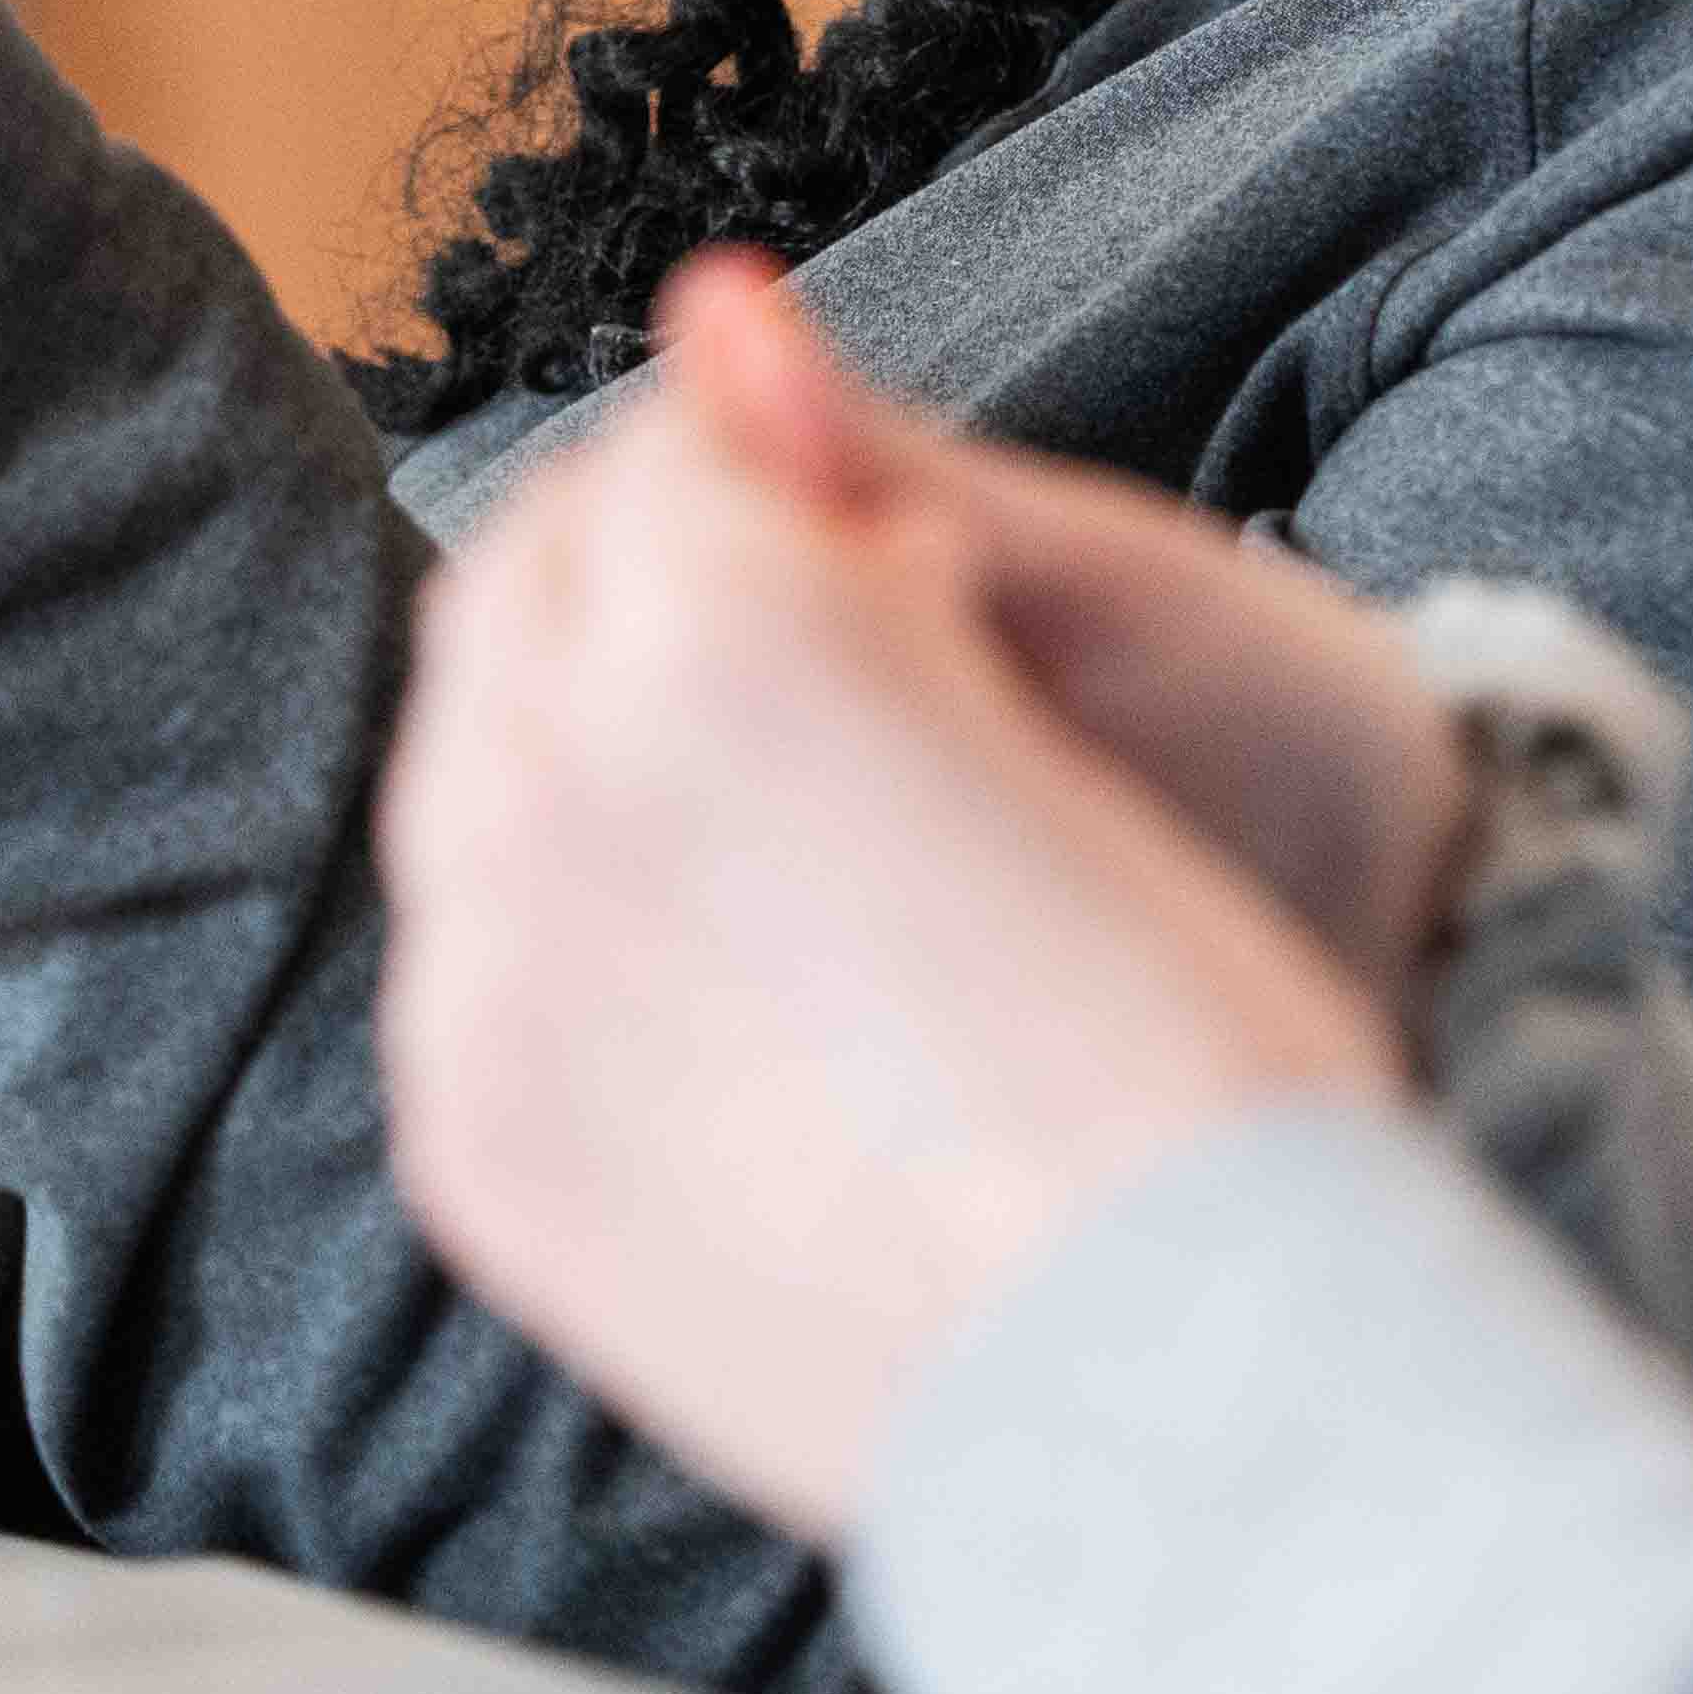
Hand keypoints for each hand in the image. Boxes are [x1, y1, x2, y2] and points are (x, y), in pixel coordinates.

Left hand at [378, 256, 1402, 1543]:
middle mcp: (545, 808)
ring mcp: (482, 999)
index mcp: (720, 651)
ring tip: (813, 855)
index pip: (665, 459)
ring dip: (604, 760)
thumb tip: (719, 308)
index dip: (799, 495)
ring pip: (474, 773)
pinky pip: (465, 963)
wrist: (1226, 1386)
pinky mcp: (476, 1156)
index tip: (922, 582)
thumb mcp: (1115, 656)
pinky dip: (575, 935)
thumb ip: (861, 465)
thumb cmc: (1227, 980)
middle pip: (528, 601)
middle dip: (660, 601)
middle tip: (860, 696)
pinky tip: (749, 994)